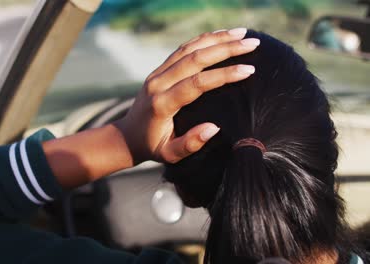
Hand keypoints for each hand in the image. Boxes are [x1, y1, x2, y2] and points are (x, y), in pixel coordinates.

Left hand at [114, 28, 259, 163]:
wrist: (128, 135)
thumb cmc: (152, 147)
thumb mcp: (169, 154)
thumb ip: (190, 144)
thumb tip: (214, 128)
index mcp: (162, 104)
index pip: (196, 84)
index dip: (223, 75)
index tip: (248, 70)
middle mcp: (158, 84)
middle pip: (194, 59)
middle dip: (225, 49)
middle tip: (252, 44)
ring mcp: (157, 74)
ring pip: (189, 49)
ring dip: (216, 39)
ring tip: (243, 32)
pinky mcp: (159, 69)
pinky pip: (182, 49)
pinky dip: (203, 40)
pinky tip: (222, 35)